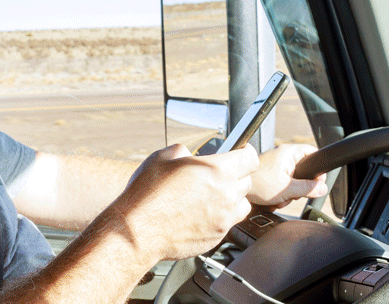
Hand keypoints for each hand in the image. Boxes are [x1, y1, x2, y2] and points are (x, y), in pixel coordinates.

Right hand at [112, 144, 258, 260]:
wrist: (138, 231)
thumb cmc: (148, 195)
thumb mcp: (163, 157)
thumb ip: (184, 152)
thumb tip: (189, 156)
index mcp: (217, 171)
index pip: (250, 158)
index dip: (246, 152)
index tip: (242, 152)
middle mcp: (226, 195)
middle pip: (247, 181)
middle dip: (236, 175)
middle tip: (217, 175)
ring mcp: (223, 218)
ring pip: (242, 204)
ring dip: (232, 197)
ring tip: (211, 196)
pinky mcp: (217, 237)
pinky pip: (228, 222)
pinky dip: (220, 216)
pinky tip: (200, 213)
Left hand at [247, 144, 327, 208]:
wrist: (237, 188)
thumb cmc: (257, 184)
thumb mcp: (288, 189)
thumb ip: (308, 188)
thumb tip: (322, 188)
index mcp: (288, 153)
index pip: (312, 152)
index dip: (317, 169)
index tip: (317, 182)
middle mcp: (282, 155)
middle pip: (303, 169)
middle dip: (299, 187)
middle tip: (293, 194)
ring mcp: (275, 163)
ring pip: (293, 179)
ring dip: (289, 193)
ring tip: (279, 198)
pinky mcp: (269, 172)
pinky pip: (283, 182)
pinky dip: (280, 193)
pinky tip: (273, 199)